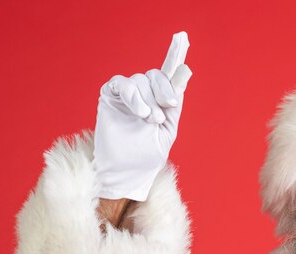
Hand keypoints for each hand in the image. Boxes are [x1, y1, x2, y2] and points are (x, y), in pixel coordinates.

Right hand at [93, 32, 191, 200]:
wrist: (127, 171)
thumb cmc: (147, 155)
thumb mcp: (168, 129)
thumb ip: (174, 102)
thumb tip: (185, 71)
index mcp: (159, 100)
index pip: (168, 74)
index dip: (175, 56)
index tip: (182, 38)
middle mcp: (143, 94)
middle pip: (156, 75)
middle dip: (165, 90)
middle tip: (167, 109)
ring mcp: (126, 94)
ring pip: (141, 81)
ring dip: (149, 100)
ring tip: (150, 120)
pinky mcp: (110, 96)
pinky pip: (123, 84)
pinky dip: (134, 96)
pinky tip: (140, 112)